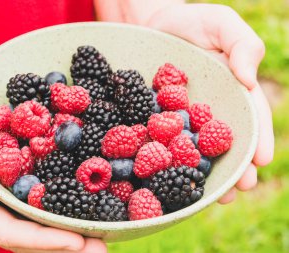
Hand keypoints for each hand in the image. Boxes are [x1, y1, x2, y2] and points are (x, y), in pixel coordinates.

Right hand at [0, 83, 106, 252]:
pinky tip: (79, 200)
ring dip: (65, 228)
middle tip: (100, 245)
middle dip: (63, 243)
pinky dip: (57, 203)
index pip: (7, 231)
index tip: (78, 241)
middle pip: (26, 234)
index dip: (43, 239)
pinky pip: (31, 199)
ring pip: (32, 221)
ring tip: (98, 231)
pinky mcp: (0, 181)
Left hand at [95, 1, 273, 202]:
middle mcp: (210, 109)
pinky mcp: (156, 118)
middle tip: (239, 188)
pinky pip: (163, 141)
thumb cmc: (190, 22)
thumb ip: (242, 46)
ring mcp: (182, 117)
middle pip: (226, 141)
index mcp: (231, 90)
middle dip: (234, 166)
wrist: (150, 24)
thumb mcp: (221, 23)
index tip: (260, 161)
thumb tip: (249, 81)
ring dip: (205, 172)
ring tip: (213, 196)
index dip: (256, 139)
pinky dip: (168, 161)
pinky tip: (170, 179)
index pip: (249, 117)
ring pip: (196, 149)